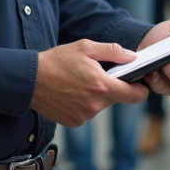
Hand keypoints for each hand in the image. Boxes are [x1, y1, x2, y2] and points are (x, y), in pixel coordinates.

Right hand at [31, 40, 148, 127]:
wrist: (29, 79)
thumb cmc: (57, 61)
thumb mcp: (85, 47)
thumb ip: (113, 51)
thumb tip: (133, 57)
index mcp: (101, 85)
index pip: (134, 95)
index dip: (140, 90)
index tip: (139, 84)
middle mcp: (95, 104)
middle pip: (116, 98)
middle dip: (111, 87)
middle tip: (96, 75)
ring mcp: (84, 116)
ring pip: (100, 105)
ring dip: (96, 96)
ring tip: (79, 82)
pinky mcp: (74, 122)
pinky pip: (87, 113)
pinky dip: (84, 104)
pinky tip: (71, 93)